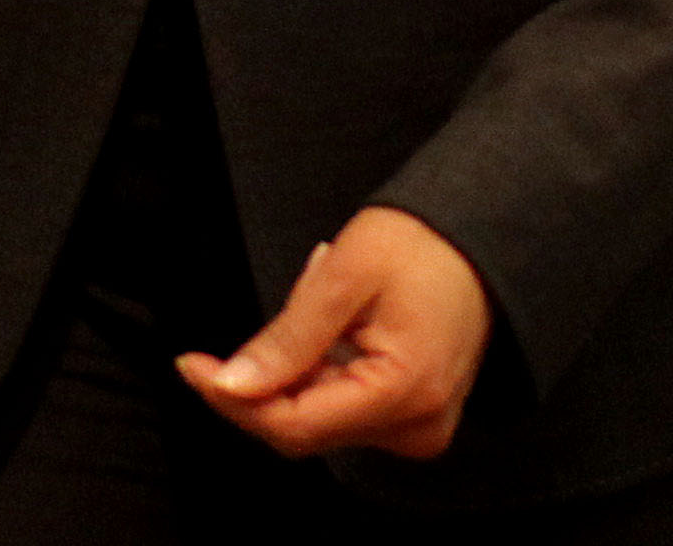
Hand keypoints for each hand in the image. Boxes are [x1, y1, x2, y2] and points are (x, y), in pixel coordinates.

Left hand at [179, 207, 490, 461]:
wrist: (481, 244)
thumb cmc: (422, 247)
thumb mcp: (345, 276)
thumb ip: (288, 338)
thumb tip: (231, 386)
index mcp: (403, 392)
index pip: (294, 424)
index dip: (234, 400)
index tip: (191, 364)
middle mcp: (415, 427)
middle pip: (303, 427)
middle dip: (262, 381)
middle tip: (247, 325)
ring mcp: (417, 429)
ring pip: (318, 417)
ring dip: (295, 368)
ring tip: (318, 295)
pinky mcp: (413, 420)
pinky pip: (343, 408)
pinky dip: (320, 369)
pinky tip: (333, 324)